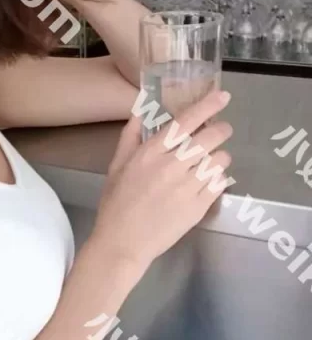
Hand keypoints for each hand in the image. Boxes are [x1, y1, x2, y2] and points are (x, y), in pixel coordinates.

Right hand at [90, 88, 232, 270]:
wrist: (123, 242)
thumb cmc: (116, 203)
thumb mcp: (117, 165)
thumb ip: (130, 135)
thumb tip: (140, 109)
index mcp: (150, 152)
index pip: (185, 122)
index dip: (207, 106)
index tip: (223, 96)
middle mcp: (172, 165)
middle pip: (210, 137)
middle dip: (221, 130)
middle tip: (221, 131)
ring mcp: (188, 186)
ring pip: (220, 160)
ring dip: (220, 156)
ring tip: (211, 161)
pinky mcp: (199, 206)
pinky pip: (220, 183)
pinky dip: (218, 179)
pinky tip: (207, 182)